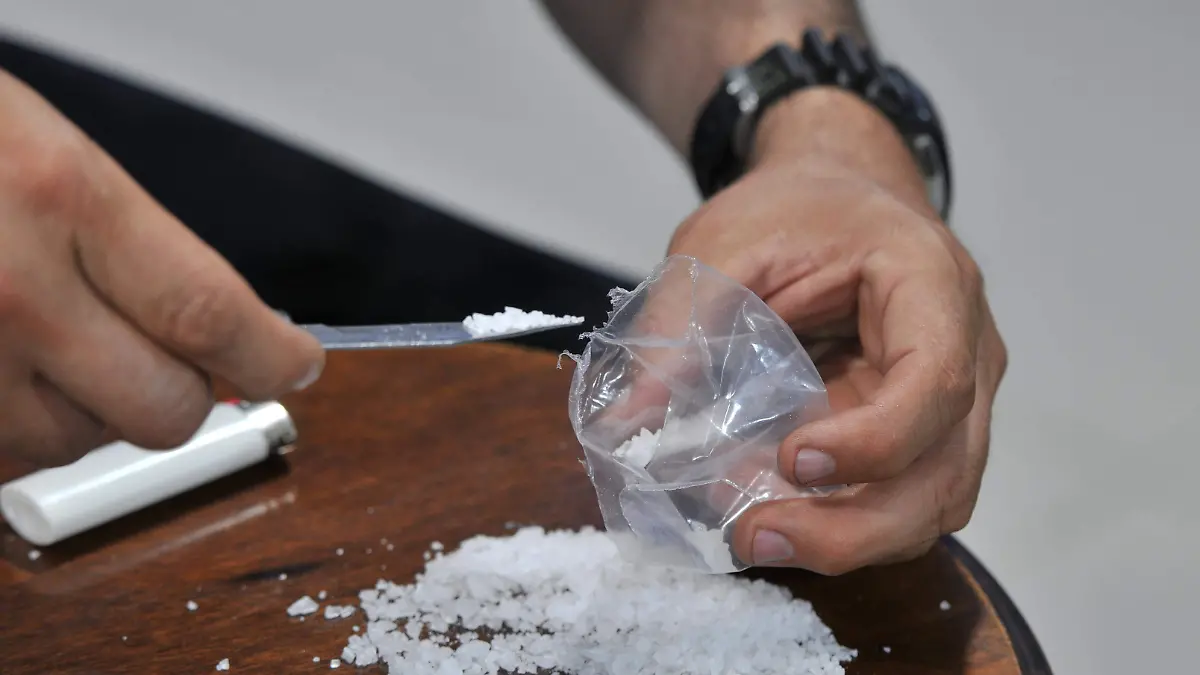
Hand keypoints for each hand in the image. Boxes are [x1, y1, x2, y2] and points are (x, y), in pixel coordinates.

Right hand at [0, 70, 323, 466]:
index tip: (297, 363)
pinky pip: (6, 462)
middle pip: (164, 408)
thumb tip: (232, 331)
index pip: (211, 313)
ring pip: (81, 443)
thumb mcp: (45, 156)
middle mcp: (6, 290)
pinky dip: (20, 431)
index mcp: (57, 196)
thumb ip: (138, 247)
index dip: (273, 353)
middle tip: (173, 358)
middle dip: (185, 392)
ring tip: (39, 336)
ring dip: (88, 408)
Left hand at [669, 89, 1006, 574]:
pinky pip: (902, 500)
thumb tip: (627, 422)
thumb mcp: (724, 243)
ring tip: (754, 537)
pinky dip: (844, 523)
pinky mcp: (921, 433)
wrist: (838, 193)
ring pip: (932, 503)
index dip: (872, 441)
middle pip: (944, 472)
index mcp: (930, 284)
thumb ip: (679, 323)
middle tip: (756, 536)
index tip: (790, 459)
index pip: (933, 381)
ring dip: (848, 540)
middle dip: (855, 528)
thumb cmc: (795, 207)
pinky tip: (775, 517)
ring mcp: (953, 401)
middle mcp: (965, 352)